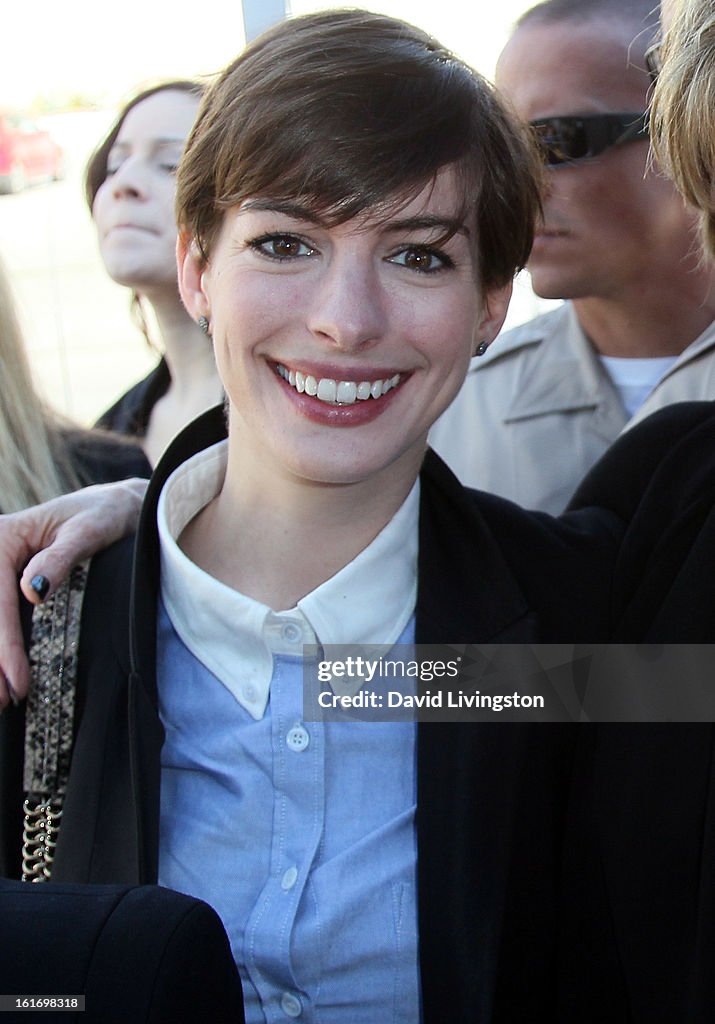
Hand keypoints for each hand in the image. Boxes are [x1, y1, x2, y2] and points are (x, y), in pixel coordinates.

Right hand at [0, 478, 146, 708]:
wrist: (115, 507)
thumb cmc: (105, 515)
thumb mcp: (89, 531)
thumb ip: (61, 558)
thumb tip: (32, 590)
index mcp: (3, 537)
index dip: (3, 645)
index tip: (17, 681)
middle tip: (5, 701)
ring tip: (2, 699)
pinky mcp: (6, 581)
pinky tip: (4, 675)